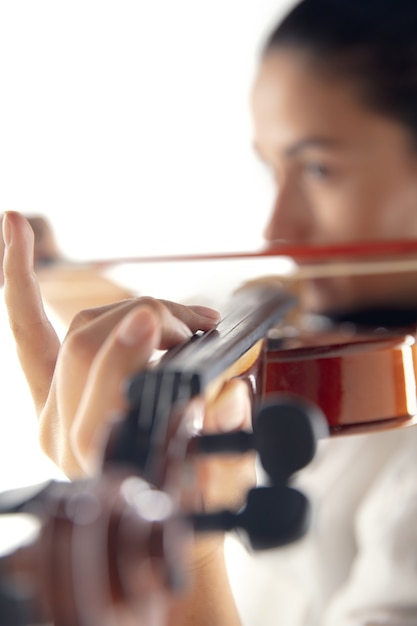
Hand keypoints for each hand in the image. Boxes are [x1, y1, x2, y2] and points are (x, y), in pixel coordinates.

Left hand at [2, 212, 252, 486]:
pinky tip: (14, 229)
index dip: (131, 350)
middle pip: (89, 343)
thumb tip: (229, 394)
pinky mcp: (48, 389)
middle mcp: (64, 432)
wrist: (151, 521)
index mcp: (101, 457)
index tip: (166, 320)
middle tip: (195, 323)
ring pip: (76, 328)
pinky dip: (20, 279)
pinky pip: (28, 330)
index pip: (103, 389)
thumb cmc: (184, 502)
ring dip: (131, 307)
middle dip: (150, 318)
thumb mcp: (215, 481)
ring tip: (179, 318)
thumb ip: (224, 440)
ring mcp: (50, 408)